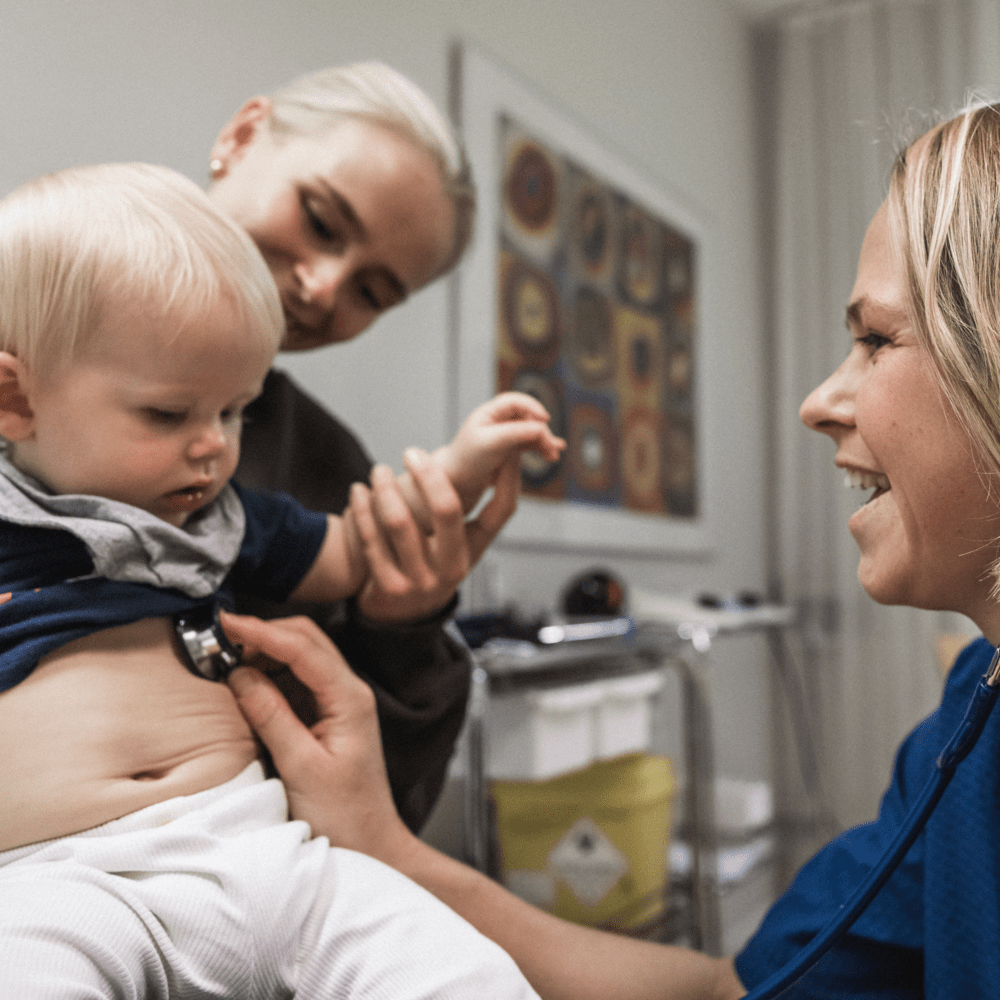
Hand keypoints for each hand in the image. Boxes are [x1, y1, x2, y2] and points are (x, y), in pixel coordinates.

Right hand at [222, 611, 412, 862]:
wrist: (370, 847)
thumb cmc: (343, 816)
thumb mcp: (301, 766)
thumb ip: (271, 716)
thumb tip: (238, 673)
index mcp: (349, 699)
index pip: (303, 648)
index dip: (262, 631)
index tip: (224, 623)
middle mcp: (348, 692)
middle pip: (305, 640)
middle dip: (263, 634)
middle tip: (219, 640)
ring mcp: (338, 703)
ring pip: (299, 656)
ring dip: (264, 652)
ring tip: (224, 660)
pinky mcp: (325, 717)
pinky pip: (295, 681)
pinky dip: (268, 674)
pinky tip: (243, 682)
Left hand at [349, 448, 518, 621]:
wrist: (402, 614)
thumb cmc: (433, 564)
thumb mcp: (461, 546)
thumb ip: (474, 512)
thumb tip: (497, 460)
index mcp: (473, 552)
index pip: (500, 510)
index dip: (506, 477)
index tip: (492, 447)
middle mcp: (451, 569)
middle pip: (446, 508)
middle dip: (428, 474)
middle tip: (412, 453)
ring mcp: (420, 581)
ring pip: (400, 520)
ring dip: (386, 487)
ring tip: (379, 471)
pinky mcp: (388, 586)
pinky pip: (371, 538)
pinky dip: (362, 510)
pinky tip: (358, 492)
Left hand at [436, 392, 563, 512]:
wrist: (457, 482)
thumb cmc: (467, 460)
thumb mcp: (492, 443)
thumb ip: (516, 433)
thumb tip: (542, 427)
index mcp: (490, 413)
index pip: (515, 402)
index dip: (532, 406)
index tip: (545, 418)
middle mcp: (498, 421)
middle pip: (528, 418)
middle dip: (542, 431)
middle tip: (550, 447)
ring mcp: (505, 435)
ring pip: (531, 432)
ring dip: (544, 441)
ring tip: (554, 455)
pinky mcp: (509, 449)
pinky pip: (530, 444)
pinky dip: (540, 449)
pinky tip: (552, 456)